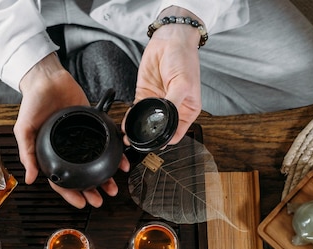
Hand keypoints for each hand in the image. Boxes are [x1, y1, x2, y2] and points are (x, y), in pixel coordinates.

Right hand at [14, 53, 128, 207]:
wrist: (47, 78)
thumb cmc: (32, 103)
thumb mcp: (24, 129)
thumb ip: (27, 153)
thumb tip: (29, 179)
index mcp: (49, 153)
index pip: (61, 180)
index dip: (70, 194)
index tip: (81, 204)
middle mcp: (67, 149)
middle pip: (81, 176)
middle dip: (91, 190)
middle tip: (100, 201)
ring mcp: (81, 138)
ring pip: (95, 163)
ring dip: (105, 177)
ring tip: (113, 187)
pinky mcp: (93, 125)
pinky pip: (105, 143)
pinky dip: (114, 153)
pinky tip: (121, 162)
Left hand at [123, 9, 202, 145]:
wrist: (169, 40)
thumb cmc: (183, 59)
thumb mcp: (183, 83)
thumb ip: (173, 104)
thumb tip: (165, 122)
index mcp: (188, 110)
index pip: (177, 133)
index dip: (166, 141)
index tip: (155, 144)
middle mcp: (173, 109)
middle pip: (160, 130)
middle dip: (148, 138)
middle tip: (138, 144)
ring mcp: (157, 103)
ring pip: (146, 123)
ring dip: (137, 131)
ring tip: (129, 138)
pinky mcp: (144, 96)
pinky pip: (136, 112)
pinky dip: (130, 119)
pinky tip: (125, 125)